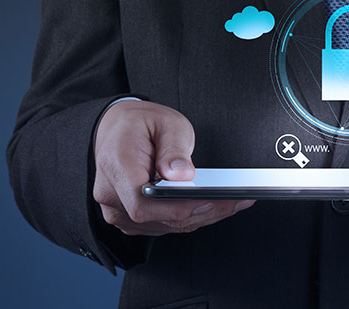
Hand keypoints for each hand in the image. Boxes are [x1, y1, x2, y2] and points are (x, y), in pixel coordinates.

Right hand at [93, 100, 253, 235]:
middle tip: (237, 201)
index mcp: (117, 166)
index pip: (144, 204)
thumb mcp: (165, 123)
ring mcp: (117, 209)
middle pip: (159, 218)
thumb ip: (174, 148)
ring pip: (164, 225)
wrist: (115, 129)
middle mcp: (110, 194)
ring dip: (200, 217)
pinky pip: (161, 224)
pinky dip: (188, 218)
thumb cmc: (139, 123)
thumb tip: (183, 175)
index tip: (211, 201)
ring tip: (233, 203)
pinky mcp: (129, 217)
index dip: (179, 209)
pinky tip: (212, 206)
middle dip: (203, 213)